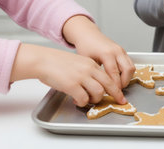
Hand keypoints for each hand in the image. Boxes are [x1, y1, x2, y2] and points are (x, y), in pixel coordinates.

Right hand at [11, 44, 126, 106]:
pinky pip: (83, 98)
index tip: (121, 96)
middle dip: (115, 95)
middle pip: (109, 85)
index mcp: (91, 64)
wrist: (42, 60)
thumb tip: (96, 86)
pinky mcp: (71, 85)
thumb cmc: (57, 63)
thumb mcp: (78, 63)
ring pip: (98, 93)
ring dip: (94, 100)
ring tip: (87, 100)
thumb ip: (88, 72)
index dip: (116, 89)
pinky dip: (82, 102)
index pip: (109, 77)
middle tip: (117, 102)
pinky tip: (76, 101)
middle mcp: (89, 69)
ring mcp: (81, 77)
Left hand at [62, 16, 134, 88]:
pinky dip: (127, 72)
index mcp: (107, 53)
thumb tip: (98, 88)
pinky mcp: (123, 51)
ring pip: (131, 67)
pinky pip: (130, 64)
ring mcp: (121, 50)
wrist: (88, 34)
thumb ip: (94, 73)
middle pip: (128, 70)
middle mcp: (116, 51)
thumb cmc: (86, 46)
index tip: (113, 94)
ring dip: (127, 78)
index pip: (114, 73)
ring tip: (119, 85)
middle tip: (117, 90)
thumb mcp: (87, 61)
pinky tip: (119, 77)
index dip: (115, 86)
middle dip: (124, 83)